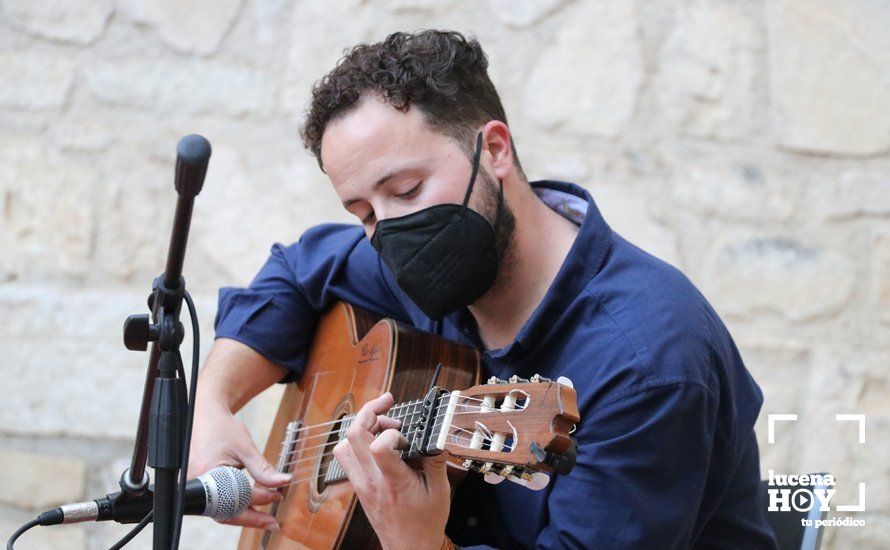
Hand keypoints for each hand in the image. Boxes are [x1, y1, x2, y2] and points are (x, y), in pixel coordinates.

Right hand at [188, 401, 290, 529]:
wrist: (205, 416)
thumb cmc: (223, 428)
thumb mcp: (245, 448)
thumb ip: (263, 469)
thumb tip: (283, 482)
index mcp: (206, 473)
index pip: (238, 495)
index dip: (261, 498)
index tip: (279, 496)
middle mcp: (195, 483)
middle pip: (225, 512)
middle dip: (251, 518)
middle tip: (272, 522)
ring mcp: (194, 486)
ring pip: (221, 511)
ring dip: (244, 514)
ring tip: (265, 518)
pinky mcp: (198, 486)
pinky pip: (217, 503)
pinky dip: (234, 506)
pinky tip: (251, 506)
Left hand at [333, 392, 450, 549]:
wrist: (408, 548)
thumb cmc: (425, 523)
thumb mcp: (439, 491)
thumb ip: (436, 459)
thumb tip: (438, 434)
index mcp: (393, 482)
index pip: (378, 447)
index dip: (391, 432)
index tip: (405, 435)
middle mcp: (370, 480)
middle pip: (354, 435)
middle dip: (370, 410)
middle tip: (388, 403)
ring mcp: (360, 483)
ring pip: (344, 444)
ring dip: (361, 427)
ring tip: (382, 425)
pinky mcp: (357, 485)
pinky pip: (346, 456)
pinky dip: (356, 442)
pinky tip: (376, 442)